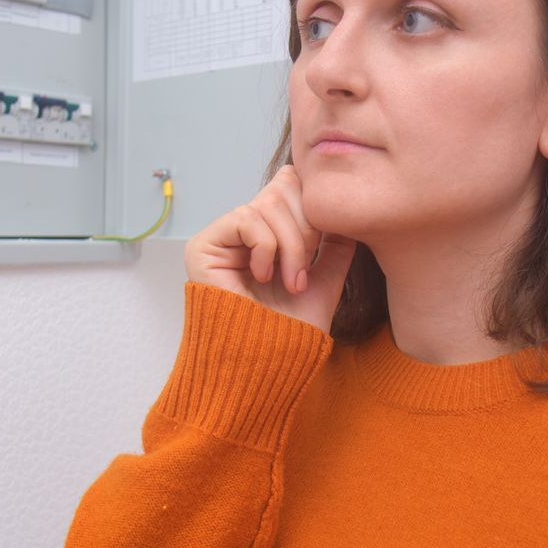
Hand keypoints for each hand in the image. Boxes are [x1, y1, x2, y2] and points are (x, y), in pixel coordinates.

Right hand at [184, 164, 358, 333]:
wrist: (271, 361)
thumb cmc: (294, 329)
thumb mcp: (326, 279)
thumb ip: (335, 244)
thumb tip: (344, 210)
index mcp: (269, 234)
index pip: (290, 185)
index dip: (312, 207)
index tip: (322, 246)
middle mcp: (243, 232)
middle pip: (283, 187)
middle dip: (305, 229)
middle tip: (303, 272)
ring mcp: (221, 238)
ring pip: (268, 204)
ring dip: (291, 246)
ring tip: (291, 282)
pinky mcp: (203, 246)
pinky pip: (247, 219)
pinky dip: (266, 248)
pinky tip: (262, 278)